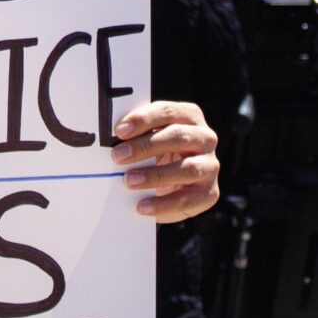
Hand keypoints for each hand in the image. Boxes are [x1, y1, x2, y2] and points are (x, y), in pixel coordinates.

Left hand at [111, 100, 218, 221]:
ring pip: (188, 168)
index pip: (167, 111)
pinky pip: (188, 199)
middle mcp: (205, 138)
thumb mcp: (149, 138)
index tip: (119, 130)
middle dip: (146, 146)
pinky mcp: (209, 193)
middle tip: (118, 156)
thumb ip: (135, 134)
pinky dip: (164, 205)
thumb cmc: (157, 153)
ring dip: (155, 175)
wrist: (175, 183)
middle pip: (178, 136)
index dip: (144, 119)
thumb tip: (107, 137)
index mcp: (190, 116)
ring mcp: (210, 165)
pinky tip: (142, 205)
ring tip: (128, 181)